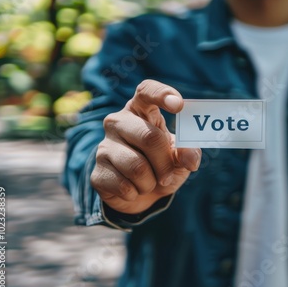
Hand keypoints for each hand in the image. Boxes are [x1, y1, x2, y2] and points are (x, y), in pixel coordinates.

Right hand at [91, 79, 201, 214]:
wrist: (141, 194)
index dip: (162, 94)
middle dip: (165, 163)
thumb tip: (190, 158)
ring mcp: (104, 146)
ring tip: (150, 182)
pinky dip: (137, 193)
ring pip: (137, 167)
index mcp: (141, 110)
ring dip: (151, 182)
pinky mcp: (97, 172)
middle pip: (149, 137)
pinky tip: (134, 189)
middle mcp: (118, 122)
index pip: (147, 91)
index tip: (179, 105)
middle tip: (169, 176)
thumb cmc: (162, 165)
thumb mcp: (179, 158)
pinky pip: (124, 186)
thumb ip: (187, 153)